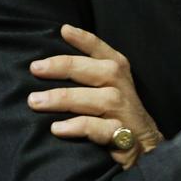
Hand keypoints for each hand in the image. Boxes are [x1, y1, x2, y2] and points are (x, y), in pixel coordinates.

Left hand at [27, 24, 162, 169]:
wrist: (145, 150)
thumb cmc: (115, 116)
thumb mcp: (105, 90)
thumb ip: (84, 76)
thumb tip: (44, 64)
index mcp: (119, 75)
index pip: (104, 52)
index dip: (86, 40)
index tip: (64, 30)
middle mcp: (123, 90)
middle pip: (100, 71)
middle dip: (67, 67)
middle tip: (35, 68)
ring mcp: (125, 114)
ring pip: (100, 99)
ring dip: (67, 98)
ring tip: (36, 101)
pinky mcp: (124, 138)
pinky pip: (103, 130)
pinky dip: (80, 127)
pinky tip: (58, 128)